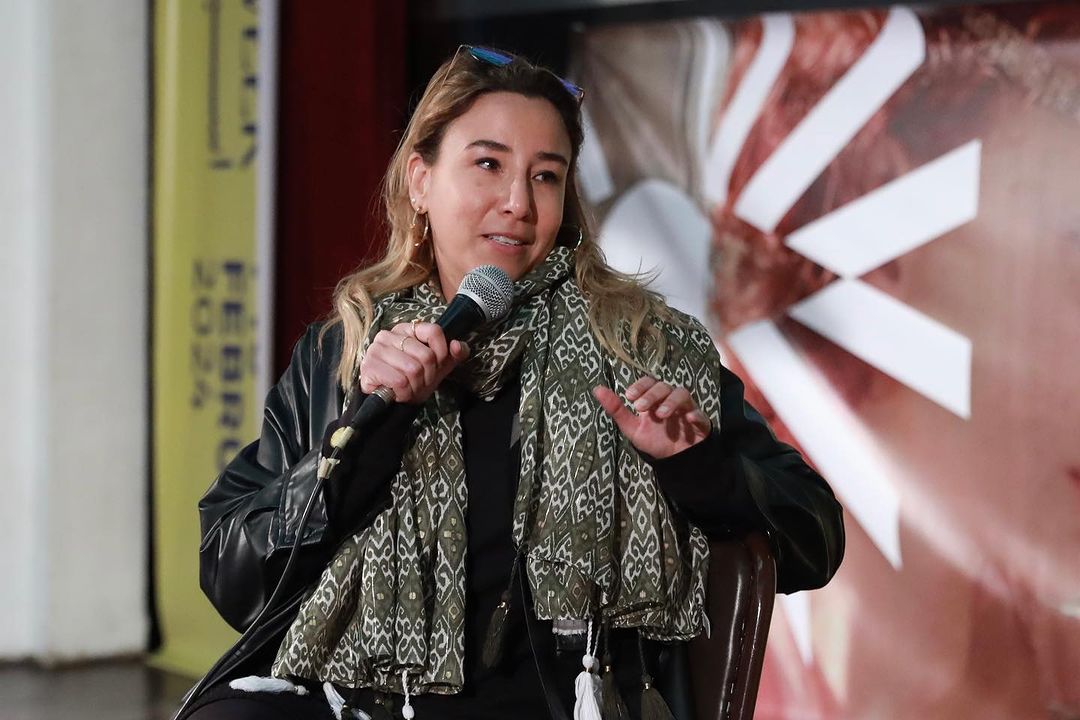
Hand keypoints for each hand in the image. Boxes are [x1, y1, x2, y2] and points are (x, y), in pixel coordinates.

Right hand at [359, 322, 469, 403]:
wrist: (391, 401)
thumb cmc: (414, 380)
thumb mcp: (438, 366)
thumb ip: (454, 354)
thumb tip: (457, 345)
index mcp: (406, 329)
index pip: (434, 331)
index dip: (441, 353)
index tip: (436, 366)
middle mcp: (388, 335)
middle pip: (426, 355)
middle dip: (427, 376)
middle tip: (419, 382)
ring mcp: (376, 349)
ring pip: (413, 369)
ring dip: (415, 386)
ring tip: (408, 387)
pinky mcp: (369, 367)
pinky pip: (399, 381)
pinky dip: (404, 393)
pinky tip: (397, 393)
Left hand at [592, 376, 711, 459]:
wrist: (674, 460)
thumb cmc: (653, 440)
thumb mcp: (631, 427)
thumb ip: (616, 409)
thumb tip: (597, 389)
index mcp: (654, 399)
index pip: (648, 382)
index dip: (640, 386)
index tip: (629, 397)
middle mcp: (670, 400)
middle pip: (664, 386)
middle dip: (652, 394)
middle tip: (641, 407)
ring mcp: (686, 409)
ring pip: (682, 394)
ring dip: (671, 401)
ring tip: (661, 415)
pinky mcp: (700, 423)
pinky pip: (701, 414)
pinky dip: (696, 414)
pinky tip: (689, 419)